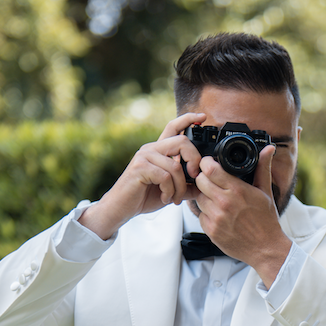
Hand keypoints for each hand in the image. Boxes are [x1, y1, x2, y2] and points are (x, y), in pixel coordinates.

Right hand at [79, 112, 206, 240]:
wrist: (121, 208)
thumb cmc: (143, 197)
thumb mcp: (171, 190)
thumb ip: (186, 185)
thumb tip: (205, 184)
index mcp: (159, 150)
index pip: (174, 127)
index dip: (188, 119)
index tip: (203, 117)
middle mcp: (151, 149)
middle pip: (182, 142)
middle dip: (194, 161)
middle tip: (194, 177)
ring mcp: (144, 157)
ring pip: (175, 165)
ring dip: (180, 186)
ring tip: (175, 197)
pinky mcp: (140, 168)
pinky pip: (165, 176)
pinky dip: (170, 191)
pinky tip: (165, 198)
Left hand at [193, 144, 291, 286]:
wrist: (266, 248)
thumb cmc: (266, 221)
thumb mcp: (265, 192)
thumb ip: (263, 168)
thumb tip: (268, 149)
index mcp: (237, 190)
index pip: (209, 169)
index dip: (206, 164)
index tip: (209, 164)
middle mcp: (224, 203)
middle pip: (200, 181)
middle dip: (204, 178)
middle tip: (212, 181)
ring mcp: (216, 218)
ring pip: (198, 198)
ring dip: (205, 196)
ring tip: (218, 200)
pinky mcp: (211, 231)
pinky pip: (200, 215)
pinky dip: (207, 213)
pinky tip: (219, 215)